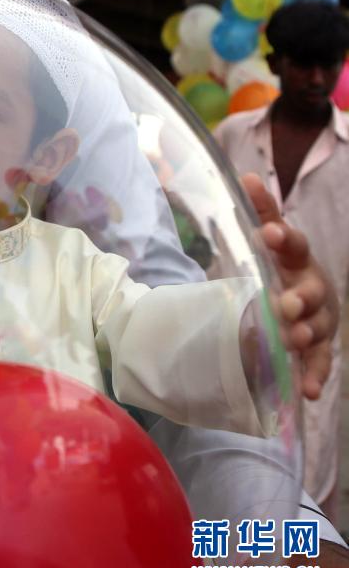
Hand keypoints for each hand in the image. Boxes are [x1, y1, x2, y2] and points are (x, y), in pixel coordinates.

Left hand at [241, 173, 337, 399]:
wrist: (306, 296)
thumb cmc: (284, 265)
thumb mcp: (273, 239)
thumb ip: (262, 212)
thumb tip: (248, 177)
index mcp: (298, 259)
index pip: (292, 244)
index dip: (281, 237)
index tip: (267, 233)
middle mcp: (314, 288)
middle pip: (311, 291)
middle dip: (300, 297)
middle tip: (285, 304)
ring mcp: (319, 318)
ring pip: (317, 328)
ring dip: (305, 334)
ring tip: (291, 339)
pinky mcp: (318, 346)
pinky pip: (319, 362)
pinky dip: (315, 375)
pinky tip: (308, 391)